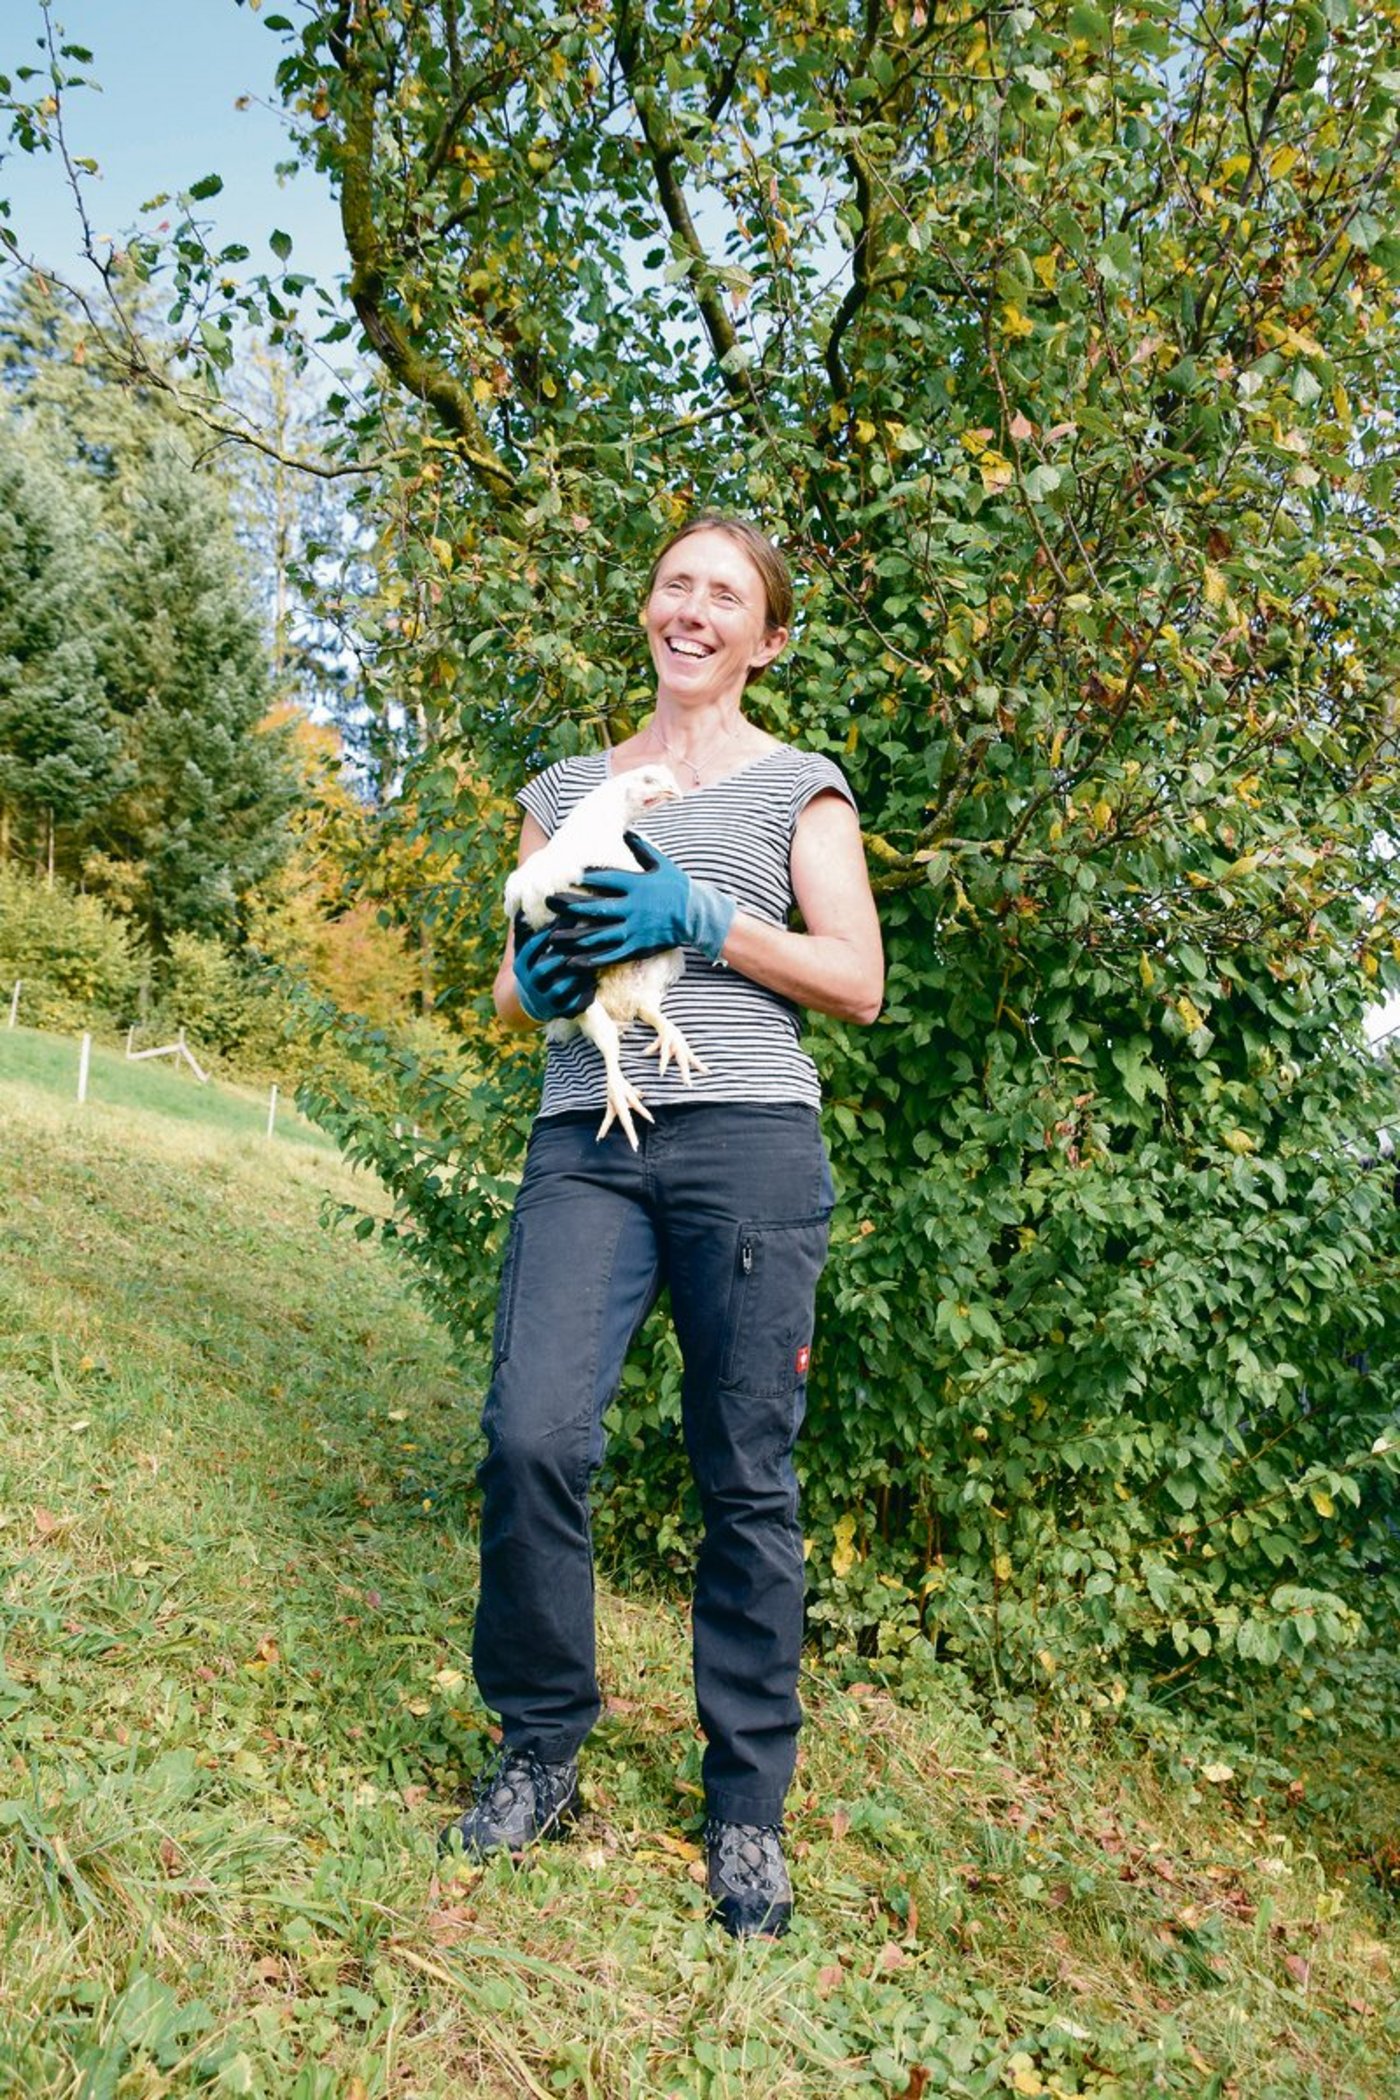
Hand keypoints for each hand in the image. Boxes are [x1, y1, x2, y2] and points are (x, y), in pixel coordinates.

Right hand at [512, 920, 596, 1021]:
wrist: (531, 1003)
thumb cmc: (535, 965)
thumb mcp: (525, 949)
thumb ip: (527, 928)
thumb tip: (524, 900)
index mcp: (521, 964)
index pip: (533, 946)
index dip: (550, 931)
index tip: (569, 916)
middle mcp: (531, 983)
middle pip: (546, 968)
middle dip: (564, 954)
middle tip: (585, 939)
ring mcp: (545, 1000)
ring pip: (561, 989)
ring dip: (577, 976)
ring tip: (593, 962)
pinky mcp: (559, 1013)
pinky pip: (573, 1006)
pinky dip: (584, 996)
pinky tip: (596, 983)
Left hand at [547, 831, 735, 964]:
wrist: (696, 915)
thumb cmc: (677, 887)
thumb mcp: (661, 863)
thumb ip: (640, 848)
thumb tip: (624, 830)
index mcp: (637, 885)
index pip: (605, 878)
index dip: (584, 877)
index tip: (565, 875)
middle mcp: (633, 907)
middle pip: (595, 907)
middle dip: (569, 905)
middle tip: (549, 902)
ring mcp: (634, 929)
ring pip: (598, 935)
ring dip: (574, 936)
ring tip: (553, 937)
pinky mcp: (637, 947)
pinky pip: (610, 955)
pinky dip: (590, 959)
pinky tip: (572, 960)